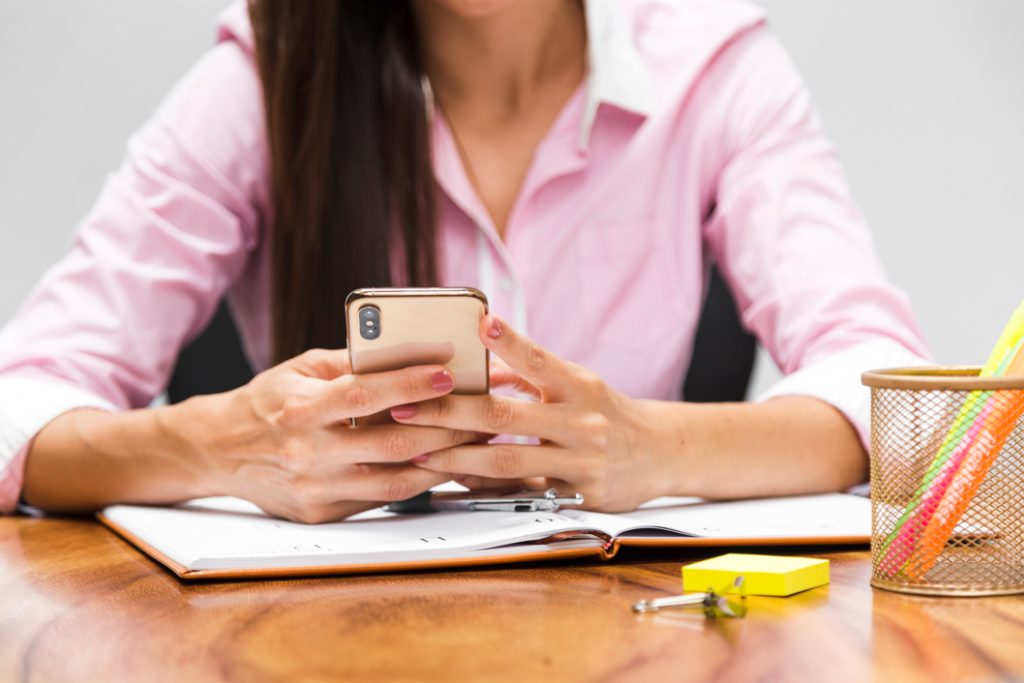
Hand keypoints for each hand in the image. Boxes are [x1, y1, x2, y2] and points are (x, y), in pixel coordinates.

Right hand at [170, 348, 473, 522]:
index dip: (408, 385)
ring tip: (476, 440)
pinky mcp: (324, 513)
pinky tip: (443, 463)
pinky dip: (417, 481)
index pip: (363, 396)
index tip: (447, 373)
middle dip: (446, 426)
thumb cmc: (267, 402)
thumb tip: (410, 353)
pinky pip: (383, 499)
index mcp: (300, 409)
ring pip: (396, 480)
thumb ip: (353, 364)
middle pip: (392, 443)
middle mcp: (308, 454)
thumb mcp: (302, 369)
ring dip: (443, 460)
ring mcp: (317, 489)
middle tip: (484, 410)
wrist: (217, 451)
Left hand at [390, 316, 674, 511]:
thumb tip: (481, 367)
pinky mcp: (577, 495)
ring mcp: (579, 461)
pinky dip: (484, 486)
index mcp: (579, 385)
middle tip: (406, 406)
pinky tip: (454, 479)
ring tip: (416, 450)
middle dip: (448, 412)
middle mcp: (580, 422)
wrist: (661, 452)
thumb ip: (530, 375)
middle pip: (505, 416)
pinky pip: (521, 492)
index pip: (540, 359)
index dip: (511, 343)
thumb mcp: (578, 383)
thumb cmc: (607, 411)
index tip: (483, 324)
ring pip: (506, 460)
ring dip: (455, 457)